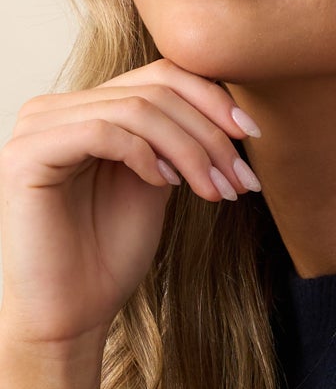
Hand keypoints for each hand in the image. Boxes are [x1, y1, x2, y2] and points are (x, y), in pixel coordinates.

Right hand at [0, 59, 261, 366]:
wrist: (70, 313)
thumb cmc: (109, 258)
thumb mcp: (155, 190)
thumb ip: (174, 147)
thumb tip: (226, 120)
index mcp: (89, 110)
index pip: (158, 76)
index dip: (212, 100)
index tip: (253, 139)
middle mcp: (59, 108)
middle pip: (152, 89)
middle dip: (209, 136)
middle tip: (241, 182)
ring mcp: (40, 127)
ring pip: (134, 109)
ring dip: (190, 151)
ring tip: (215, 192)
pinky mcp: (28, 155)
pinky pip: (101, 132)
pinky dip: (144, 155)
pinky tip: (167, 186)